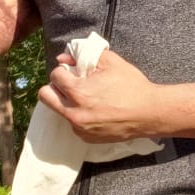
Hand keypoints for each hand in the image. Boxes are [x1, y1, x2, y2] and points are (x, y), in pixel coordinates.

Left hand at [38, 48, 160, 141]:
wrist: (149, 113)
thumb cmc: (132, 86)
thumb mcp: (111, 62)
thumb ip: (84, 56)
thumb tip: (63, 58)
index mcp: (78, 91)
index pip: (54, 76)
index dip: (64, 70)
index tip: (73, 71)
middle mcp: (74, 112)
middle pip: (45, 96)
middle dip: (55, 87)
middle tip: (70, 84)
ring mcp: (80, 128)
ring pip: (59, 111)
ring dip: (67, 102)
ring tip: (87, 98)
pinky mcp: (87, 138)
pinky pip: (73, 124)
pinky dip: (79, 116)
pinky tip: (95, 111)